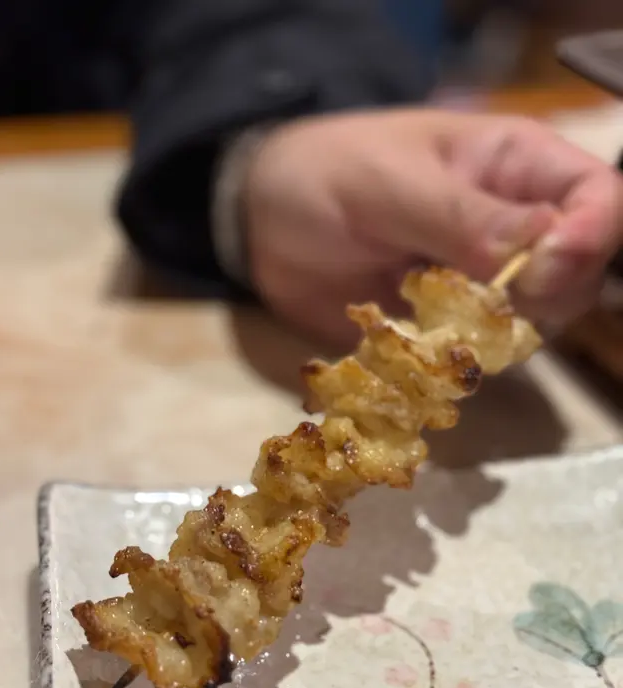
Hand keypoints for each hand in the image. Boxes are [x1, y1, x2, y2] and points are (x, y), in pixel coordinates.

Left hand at [245, 108, 622, 346]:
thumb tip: (542, 243)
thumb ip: (463, 214)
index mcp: (513, 164)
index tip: (538, 273)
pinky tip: (425, 345)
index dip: (587, 237)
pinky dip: (466, 357)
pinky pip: (485, 350)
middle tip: (482, 306)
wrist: (264, 223)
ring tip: (441, 321)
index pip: (596, 197)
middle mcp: (514, 223)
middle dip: (548, 296)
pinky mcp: (451, 321)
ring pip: (539, 319)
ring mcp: (485, 277)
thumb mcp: (388, 183)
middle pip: (578, 271)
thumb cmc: (324, 176)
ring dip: (505, 334)